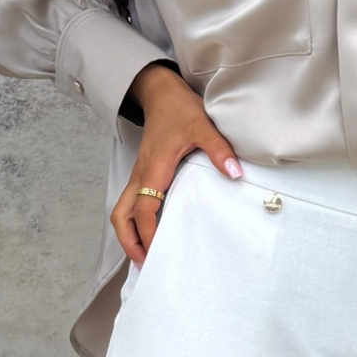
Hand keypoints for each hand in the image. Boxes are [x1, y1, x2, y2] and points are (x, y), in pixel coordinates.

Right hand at [110, 63, 242, 264]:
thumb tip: (235, 172)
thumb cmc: (178, 108)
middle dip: (130, 242)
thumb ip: (218, 149)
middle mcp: (141, 175)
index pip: (144, 209)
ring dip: (129, 234)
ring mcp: (139, 176)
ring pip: (122, 211)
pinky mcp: (143, 175)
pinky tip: (150, 234)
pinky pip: (131, 204)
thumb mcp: (202, 126)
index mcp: (153, 169)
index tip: (158, 253)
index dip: (148, 234)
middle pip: (121, 216)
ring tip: (145, 256)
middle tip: (146, 264)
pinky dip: (135, 223)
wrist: (161, 92)